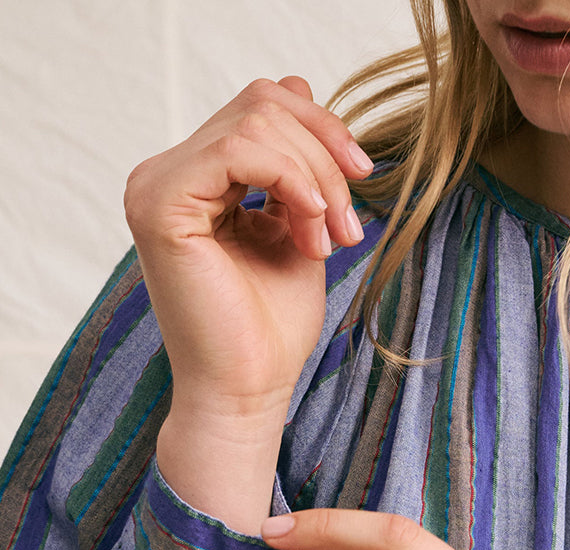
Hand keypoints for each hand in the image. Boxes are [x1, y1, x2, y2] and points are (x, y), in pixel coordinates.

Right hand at [125, 76, 372, 420]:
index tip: (360, 181)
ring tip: (328, 238)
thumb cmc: (271, 329)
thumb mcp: (297, 227)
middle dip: (324, 154)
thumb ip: (297, 166)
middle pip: (261, 104)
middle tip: (349, 221)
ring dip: (314, 178)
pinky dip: (289, 180)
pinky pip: (237, 151)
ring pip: (255, 124)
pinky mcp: (160, 204)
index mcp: (195, 178)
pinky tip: (308, 225)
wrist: (248, 391)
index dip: (320, 129)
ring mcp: (156, 185)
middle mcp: (166, 174)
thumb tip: (300, 83)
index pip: (260, 108)